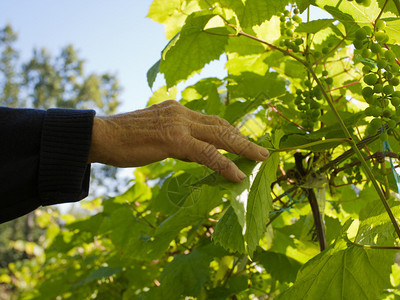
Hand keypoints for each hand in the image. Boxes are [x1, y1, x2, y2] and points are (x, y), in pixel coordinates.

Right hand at [88, 100, 269, 181]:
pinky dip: (225, 164)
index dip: (232, 133)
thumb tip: (198, 154)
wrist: (100, 136)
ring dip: (244, 148)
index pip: (212, 121)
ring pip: (220, 136)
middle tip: (263, 151)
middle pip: (222, 126)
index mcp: (178, 111)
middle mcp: (182, 113)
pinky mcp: (174, 139)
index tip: (246, 143)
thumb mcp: (157, 138)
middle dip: (245, 139)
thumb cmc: (125, 140)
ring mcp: (179, 124)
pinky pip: (207, 153)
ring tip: (262, 159)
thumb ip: (179, 142)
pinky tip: (238, 174)